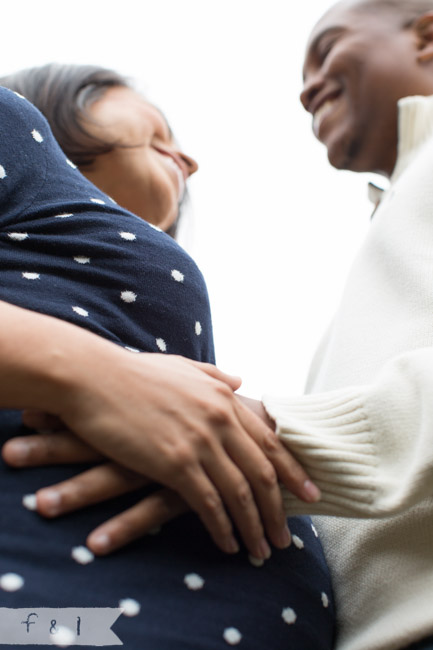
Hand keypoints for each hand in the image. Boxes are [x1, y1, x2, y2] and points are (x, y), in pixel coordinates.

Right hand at [4, 391, 319, 557]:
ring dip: (254, 526)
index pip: (271, 441)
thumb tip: (242, 380)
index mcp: (224, 398)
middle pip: (263, 473)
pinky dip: (223, 528)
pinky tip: (228, 544)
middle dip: (279, 509)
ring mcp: (200, 442)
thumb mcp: (182, 366)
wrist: (92, 377)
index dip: (294, 472)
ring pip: (240, 494)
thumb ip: (216, 375)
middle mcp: (220, 419)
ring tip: (261, 550)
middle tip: (286, 537)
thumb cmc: (133, 372)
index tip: (311, 494)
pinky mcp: (175, 463)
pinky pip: (208, 504)